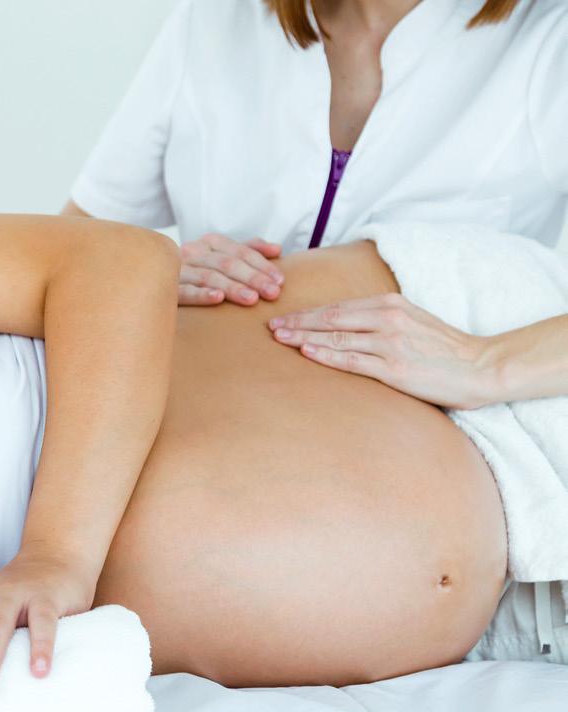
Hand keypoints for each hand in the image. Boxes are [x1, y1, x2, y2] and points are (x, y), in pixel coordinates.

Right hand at [178, 233, 284, 305]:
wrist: (159, 283)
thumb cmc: (201, 273)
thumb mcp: (225, 257)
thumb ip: (249, 251)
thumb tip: (277, 249)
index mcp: (209, 242)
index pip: (240, 251)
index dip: (262, 265)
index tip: (280, 281)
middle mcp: (193, 252)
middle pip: (228, 263)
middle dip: (253, 278)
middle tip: (273, 293)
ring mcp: (179, 269)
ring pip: (210, 276)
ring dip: (233, 287)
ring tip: (252, 299)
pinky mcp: (168, 288)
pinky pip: (185, 291)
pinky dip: (201, 294)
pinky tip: (217, 298)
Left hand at [268, 293, 496, 408]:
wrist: (479, 367)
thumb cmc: (443, 348)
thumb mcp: (410, 321)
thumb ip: (379, 319)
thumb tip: (343, 324)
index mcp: (390, 305)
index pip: (338, 307)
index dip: (307, 313)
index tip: (283, 317)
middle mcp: (387, 319)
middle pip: (331, 318)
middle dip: (297, 322)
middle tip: (270, 327)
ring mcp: (390, 344)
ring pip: (337, 337)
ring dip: (304, 337)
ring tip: (279, 339)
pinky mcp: (394, 368)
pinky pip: (352, 360)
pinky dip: (327, 355)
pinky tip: (307, 351)